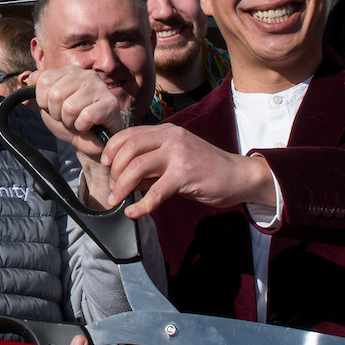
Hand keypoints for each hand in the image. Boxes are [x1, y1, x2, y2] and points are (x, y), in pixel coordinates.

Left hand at [30, 67, 133, 204]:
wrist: (90, 143)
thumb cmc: (70, 121)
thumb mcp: (48, 105)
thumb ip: (38, 90)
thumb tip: (29, 78)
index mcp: (70, 71)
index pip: (44, 80)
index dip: (44, 101)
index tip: (54, 108)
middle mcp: (86, 75)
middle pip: (55, 95)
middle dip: (57, 114)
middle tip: (68, 117)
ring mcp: (100, 87)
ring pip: (70, 107)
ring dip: (70, 121)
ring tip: (78, 121)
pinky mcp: (111, 103)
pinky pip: (85, 117)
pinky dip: (82, 127)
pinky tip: (88, 125)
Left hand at [100, 124, 276, 216]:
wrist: (238, 176)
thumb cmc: (205, 170)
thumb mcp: (176, 159)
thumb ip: (152, 164)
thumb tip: (126, 180)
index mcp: (166, 131)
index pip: (129, 134)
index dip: (111, 149)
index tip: (105, 165)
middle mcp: (171, 137)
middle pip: (129, 149)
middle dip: (115, 171)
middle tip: (113, 190)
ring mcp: (178, 154)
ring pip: (137, 167)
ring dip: (122, 187)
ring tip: (118, 201)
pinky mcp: (186, 174)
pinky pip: (156, 191)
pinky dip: (142, 205)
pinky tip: (134, 213)